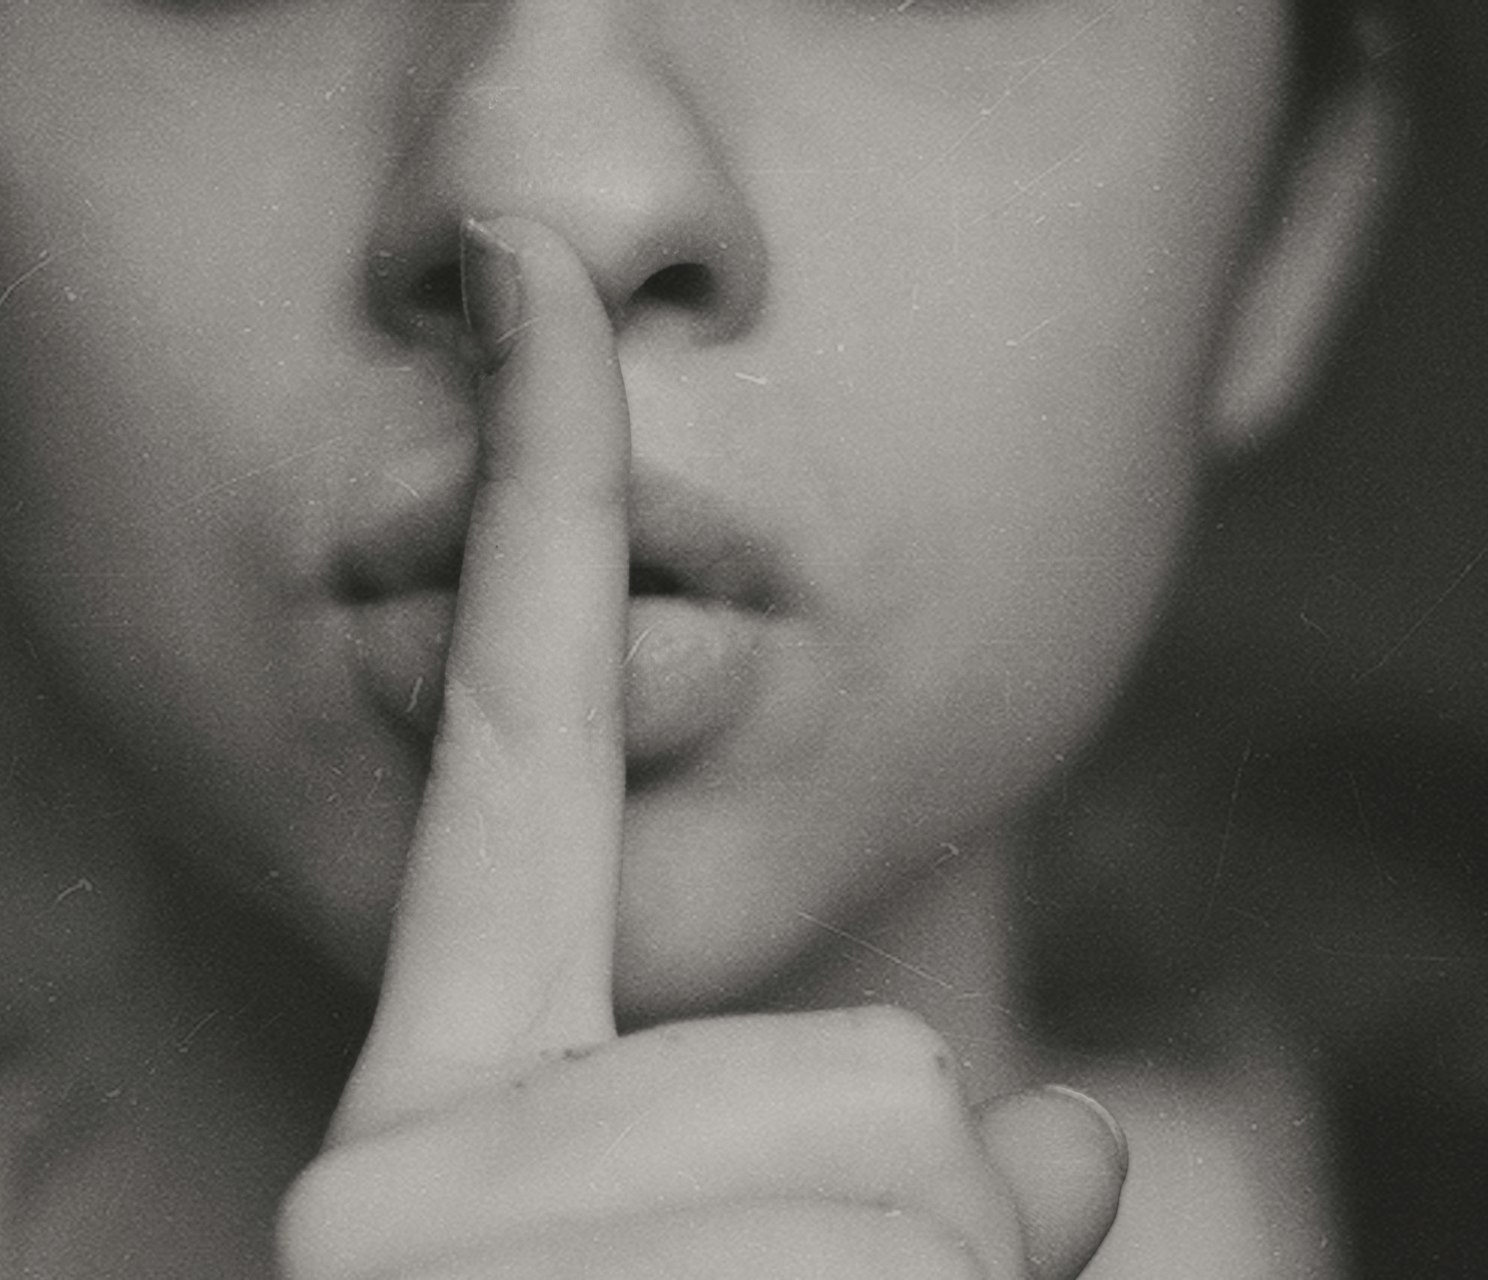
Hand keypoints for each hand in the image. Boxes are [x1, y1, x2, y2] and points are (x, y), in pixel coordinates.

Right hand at [279, 216, 1124, 1279]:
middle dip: (906, 1207)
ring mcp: (441, 1226)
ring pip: (913, 1133)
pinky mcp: (462, 1270)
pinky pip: (928, 1231)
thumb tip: (1084, 1137)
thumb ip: (896, 1172)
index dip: (536, 500)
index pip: (514, 745)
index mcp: (445, 1112)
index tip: (527, 279)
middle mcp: (403, 1158)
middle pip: (862, 1049)